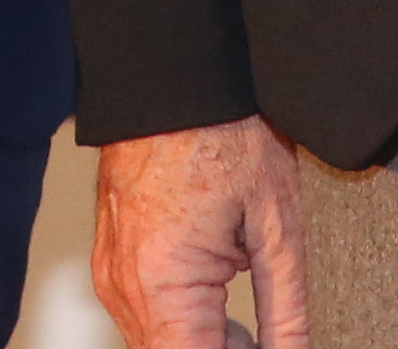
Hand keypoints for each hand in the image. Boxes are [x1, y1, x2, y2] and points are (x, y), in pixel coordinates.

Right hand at [95, 114, 313, 346]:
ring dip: (199, 341)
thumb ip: (287, 313)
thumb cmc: (224, 133)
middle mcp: (125, 284)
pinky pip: (141, 314)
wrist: (175, 76)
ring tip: (245, 318)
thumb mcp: (278, 227)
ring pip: (154, 342)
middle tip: (264, 338)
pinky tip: (215, 295)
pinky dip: (179, 319)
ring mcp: (111, 271)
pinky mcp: (109, 256)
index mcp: (165, 283)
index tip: (263, 348)